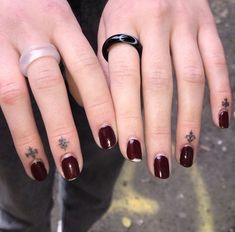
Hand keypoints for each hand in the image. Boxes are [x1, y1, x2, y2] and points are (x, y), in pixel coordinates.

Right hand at [0, 0, 116, 180]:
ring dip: (29, 136)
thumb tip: (90, 103)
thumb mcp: (62, 26)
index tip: (108, 139)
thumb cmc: (37, 11)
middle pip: (49, 84)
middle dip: (62, 128)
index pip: (87, 69)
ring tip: (42, 168)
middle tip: (74, 165)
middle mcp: (30, 31)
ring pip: (13, 95)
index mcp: (60, 22)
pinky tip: (24, 150)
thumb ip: (78, 64)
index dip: (99, 105)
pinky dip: (10, 125)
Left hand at [97, 0, 231, 177]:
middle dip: (158, 129)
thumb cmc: (124, 9)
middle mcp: (154, 23)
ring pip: (190, 79)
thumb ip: (104, 69)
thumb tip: (105, 114)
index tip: (129, 151)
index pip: (124, 80)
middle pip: (158, 85)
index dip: (127, 117)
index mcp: (120, 25)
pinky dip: (221, 93)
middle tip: (158, 164)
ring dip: (189, 121)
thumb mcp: (104, 30)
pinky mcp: (208, 25)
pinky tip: (220, 122)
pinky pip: (218, 61)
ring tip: (185, 155)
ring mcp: (186, 23)